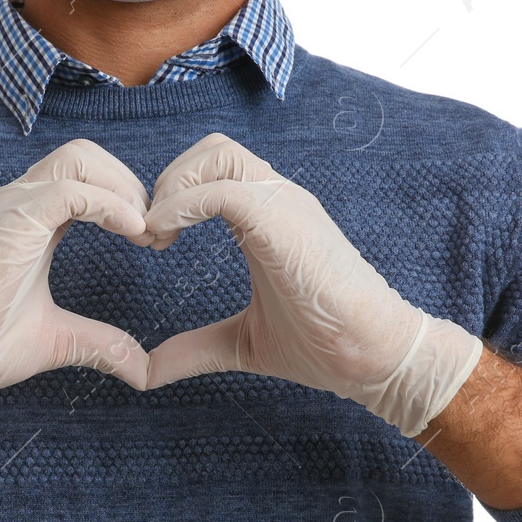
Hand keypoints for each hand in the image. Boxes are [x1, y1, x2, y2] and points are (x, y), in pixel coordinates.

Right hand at [0, 139, 153, 441]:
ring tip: (146, 232)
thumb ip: (102, 343)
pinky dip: (109, 204)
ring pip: (79, 158)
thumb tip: (143, 370)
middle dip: (131, 186)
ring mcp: (11, 206)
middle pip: (88, 155)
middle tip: (158, 234)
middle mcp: (19, 202)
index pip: (87, 176)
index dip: (128, 199)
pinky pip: (69, 189)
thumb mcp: (60, 340)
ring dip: (124, 189)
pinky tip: (133, 233)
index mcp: (31, 220)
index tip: (155, 240)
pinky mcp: (8, 221)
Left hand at [143, 134, 483, 436]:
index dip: (173, 193)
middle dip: (169, 181)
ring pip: (219, 154)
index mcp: (269, 218)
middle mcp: (278, 200)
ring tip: (159, 236)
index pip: (215, 169)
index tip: (153, 242)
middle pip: (214, 149)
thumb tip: (145, 372)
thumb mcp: (241, 343)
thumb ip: (193, 348)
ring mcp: (285, 205)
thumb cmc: (324, 345)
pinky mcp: (285, 222)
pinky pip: (223, 190)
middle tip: (151, 235)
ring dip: (175, 186)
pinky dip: (183, 205)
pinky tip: (165, 238)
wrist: (376, 357)